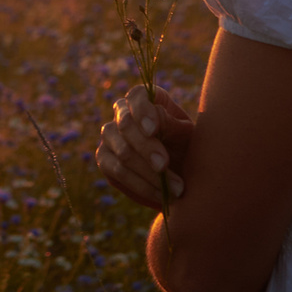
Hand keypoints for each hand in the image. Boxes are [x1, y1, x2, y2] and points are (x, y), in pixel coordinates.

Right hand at [94, 84, 193, 211]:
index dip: (142, 112)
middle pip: (126, 126)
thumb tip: (152, 124)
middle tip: (164, 165)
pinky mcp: (105, 160)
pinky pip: (118, 173)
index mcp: (144, 99)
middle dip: (146, 148)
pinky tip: (161, 195)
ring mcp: (110, 137)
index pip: (136, 96)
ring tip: (175, 188)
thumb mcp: (186, 134)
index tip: (153, 131)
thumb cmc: (185, 145)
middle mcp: (121, 114)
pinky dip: (141, 186)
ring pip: (122, 152)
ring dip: (148, 173)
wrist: (179, 174)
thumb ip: (171, 124)